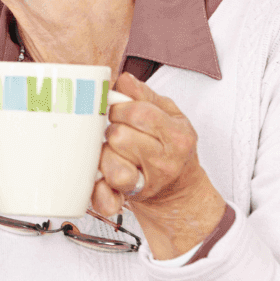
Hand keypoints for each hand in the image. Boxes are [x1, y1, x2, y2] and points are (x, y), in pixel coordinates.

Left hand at [91, 73, 226, 258]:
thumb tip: (123, 79)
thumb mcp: (169, 115)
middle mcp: (164, 162)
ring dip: (104, 156)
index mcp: (176, 136)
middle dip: (112, 130)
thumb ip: (144, 96)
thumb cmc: (170, 148)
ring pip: (112, 166)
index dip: (120, 108)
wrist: (180, 191)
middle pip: (120, 136)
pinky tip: (99, 182)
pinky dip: (99, 193)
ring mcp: (147, 184)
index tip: (116, 110)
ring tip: (112, 153)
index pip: (140, 112)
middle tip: (116, 133)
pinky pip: (108, 200)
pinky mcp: (129, 201)